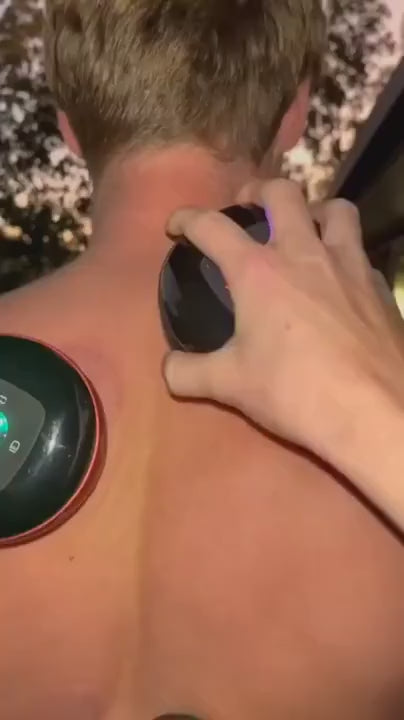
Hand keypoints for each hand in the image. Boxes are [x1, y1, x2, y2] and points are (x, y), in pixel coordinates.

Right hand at [163, 179, 403, 456]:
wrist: (374, 410)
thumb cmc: (295, 392)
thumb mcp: (231, 385)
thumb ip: (189, 373)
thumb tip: (168, 368)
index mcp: (259, 272)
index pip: (213, 227)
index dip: (187, 219)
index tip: (176, 226)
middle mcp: (304, 254)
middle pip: (282, 193)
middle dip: (258, 190)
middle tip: (247, 206)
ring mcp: (349, 265)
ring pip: (336, 210)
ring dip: (314, 210)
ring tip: (304, 228)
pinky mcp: (379, 286)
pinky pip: (361, 252)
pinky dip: (345, 254)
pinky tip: (339, 281)